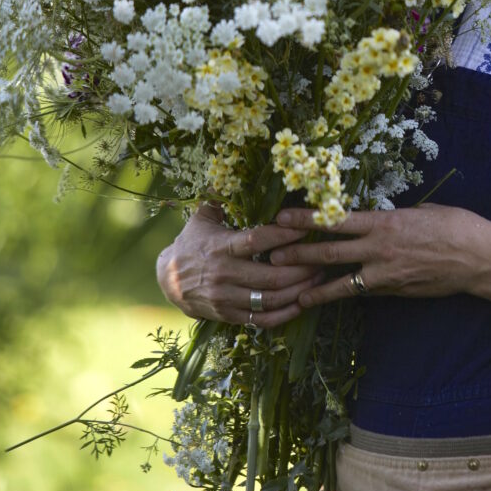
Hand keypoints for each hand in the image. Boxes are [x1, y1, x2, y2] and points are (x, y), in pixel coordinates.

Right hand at [156, 207, 326, 328]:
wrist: (168, 280)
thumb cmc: (192, 243)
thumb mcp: (202, 218)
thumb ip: (221, 198)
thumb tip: (235, 170)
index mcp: (220, 247)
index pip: (256, 241)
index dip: (284, 235)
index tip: (306, 227)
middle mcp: (224, 274)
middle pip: (271, 276)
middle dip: (302, 268)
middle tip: (322, 258)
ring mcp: (226, 298)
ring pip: (270, 299)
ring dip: (299, 290)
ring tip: (319, 278)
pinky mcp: (229, 316)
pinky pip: (262, 320)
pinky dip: (285, 314)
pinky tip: (302, 303)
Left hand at [267, 205, 488, 310]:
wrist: (478, 257)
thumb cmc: (454, 225)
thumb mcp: (420, 210)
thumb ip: (392, 217)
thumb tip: (378, 218)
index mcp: (384, 222)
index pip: (335, 219)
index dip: (305, 220)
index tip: (282, 218)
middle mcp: (379, 248)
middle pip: (329, 251)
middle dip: (298, 255)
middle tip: (272, 257)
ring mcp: (385, 273)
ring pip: (341, 282)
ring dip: (314, 286)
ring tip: (291, 292)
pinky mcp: (394, 291)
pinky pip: (363, 292)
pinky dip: (342, 295)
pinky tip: (326, 301)